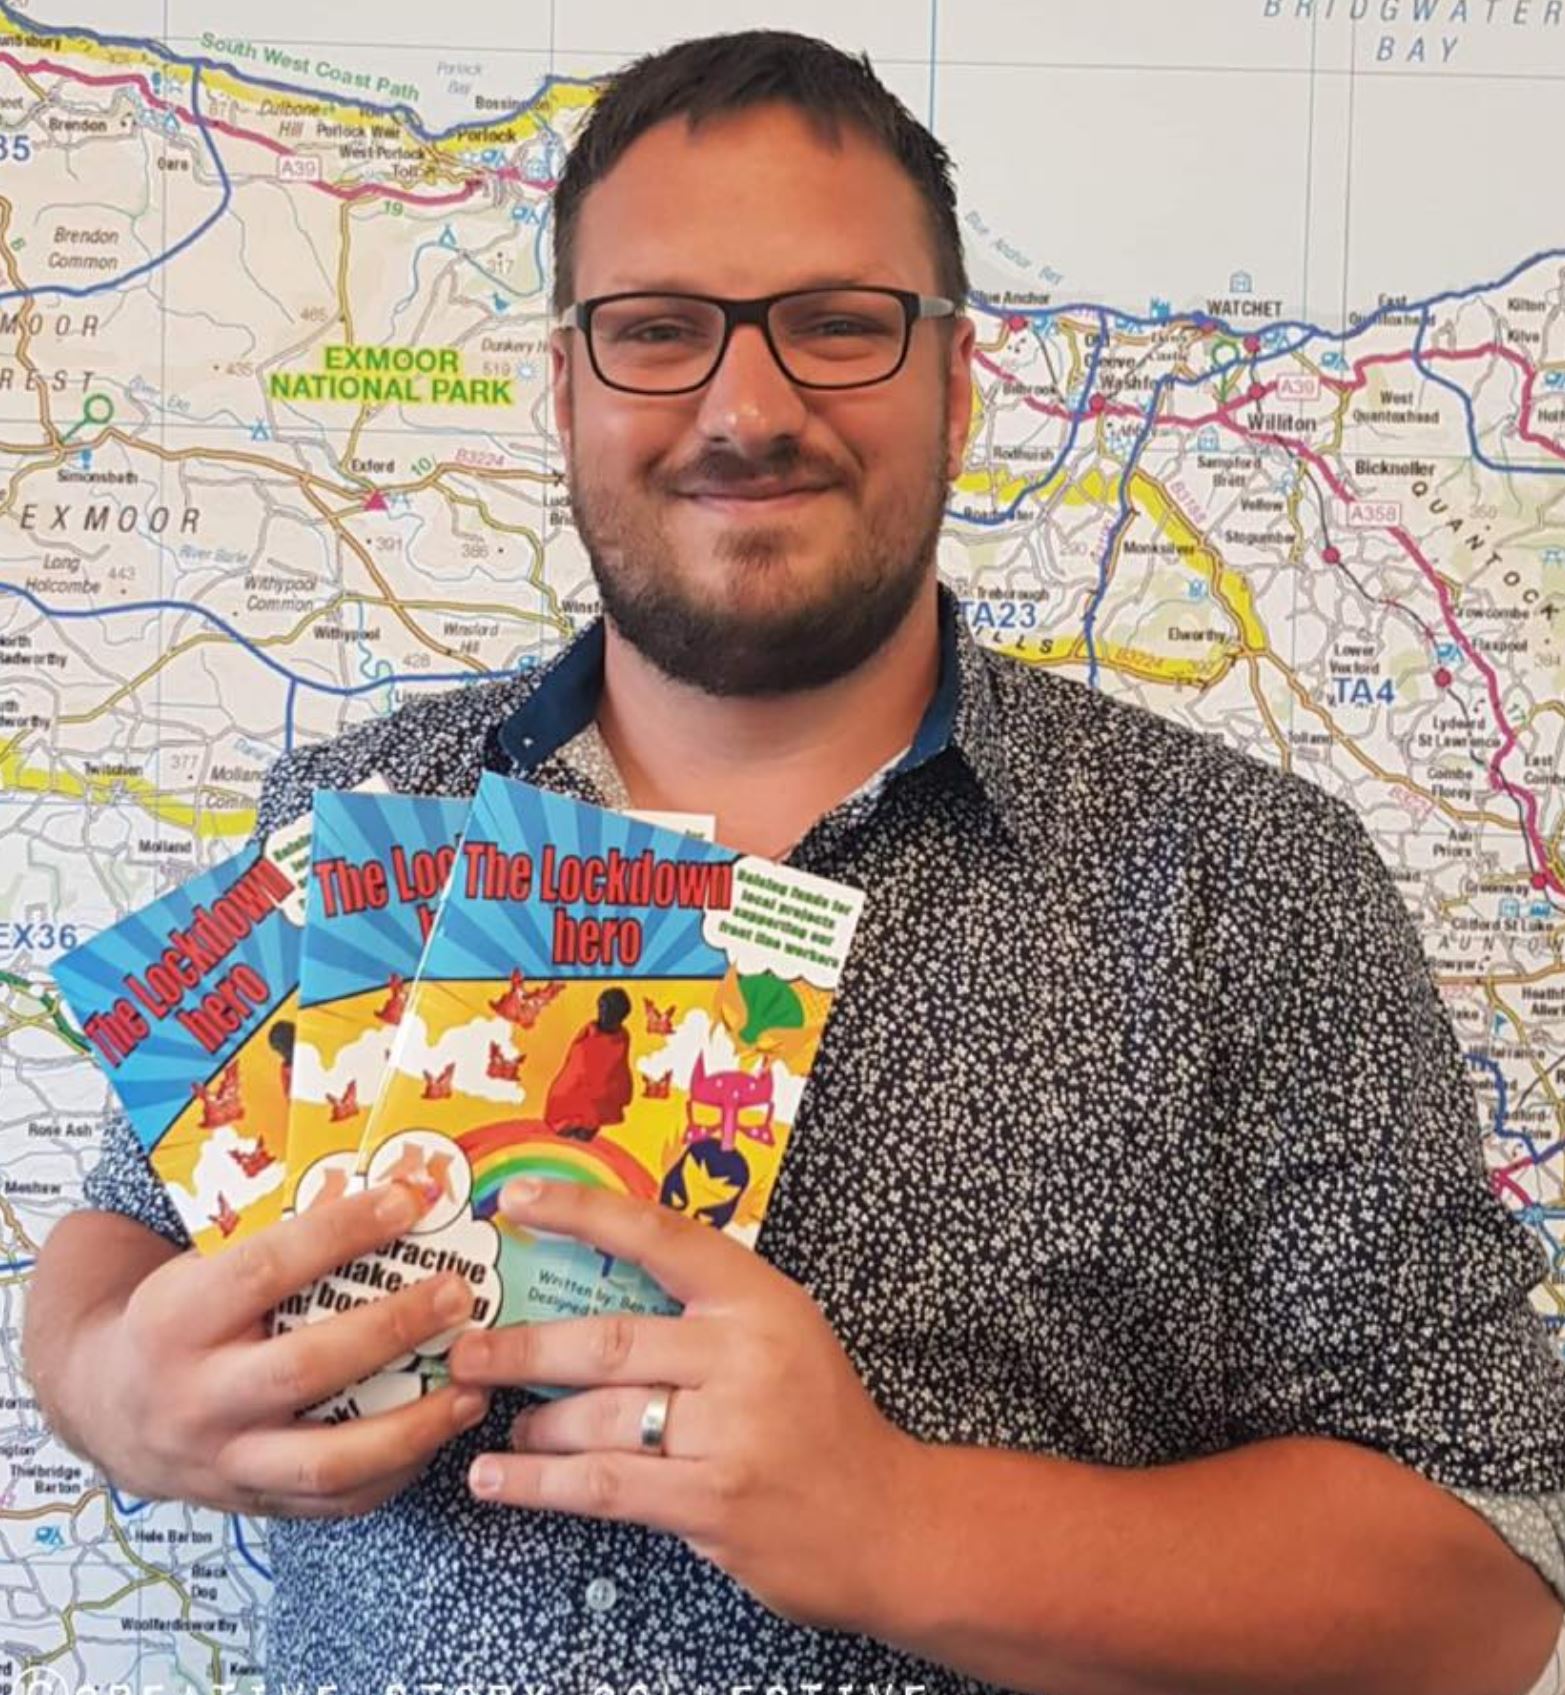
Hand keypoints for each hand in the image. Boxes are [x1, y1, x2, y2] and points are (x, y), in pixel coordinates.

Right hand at [79, 1181, 489, 1516]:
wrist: (107, 1406)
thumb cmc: (178, 1316)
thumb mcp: (200, 1266)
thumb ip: (278, 1239)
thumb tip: (390, 1184)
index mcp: (176, 1319)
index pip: (265, 1268)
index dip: (342, 1231)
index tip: (410, 1199)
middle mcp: (195, 1399)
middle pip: (304, 1368)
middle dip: (392, 1329)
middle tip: (459, 1294)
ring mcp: (223, 1462)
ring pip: (326, 1461)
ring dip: (413, 1427)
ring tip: (475, 1388)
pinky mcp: (252, 1505)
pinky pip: (334, 1505)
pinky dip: (396, 1473)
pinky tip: (440, 1435)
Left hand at [447, 1177, 923, 1631]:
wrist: (882, 1519)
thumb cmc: (818, 1417)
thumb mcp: (781, 1332)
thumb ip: (704, 1309)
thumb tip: (592, 1289)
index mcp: (758, 1298)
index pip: (659, 1236)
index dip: (584, 1211)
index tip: (521, 1196)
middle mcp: (744, 1355)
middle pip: (607, 1340)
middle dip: (523, 1346)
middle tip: (465, 1349)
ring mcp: (729, 1431)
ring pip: (599, 1416)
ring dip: (535, 1420)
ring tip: (502, 1421)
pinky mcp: (711, 1502)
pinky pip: (603, 1484)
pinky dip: (539, 1481)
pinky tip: (498, 1476)